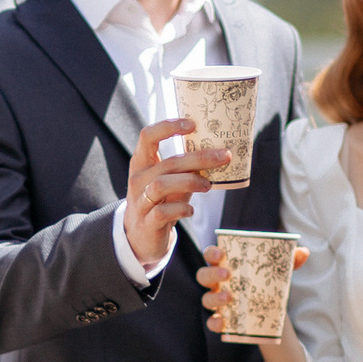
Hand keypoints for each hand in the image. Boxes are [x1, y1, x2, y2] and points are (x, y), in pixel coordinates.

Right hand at [126, 116, 225, 271]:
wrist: (140, 236)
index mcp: (142, 163)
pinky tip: (191, 211)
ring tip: (208, 185)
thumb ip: (186, 168)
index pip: (148, 136)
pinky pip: (163, 212)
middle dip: (199, 158)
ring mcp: (140, 201)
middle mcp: (138, 179)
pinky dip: (181, 209)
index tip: (193, 124)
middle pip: (168, 162)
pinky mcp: (147, 222)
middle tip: (224, 156)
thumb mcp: (170, 181)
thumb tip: (218, 153)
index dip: (169, 127)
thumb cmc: (160, 202)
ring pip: (161, 185)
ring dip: (190, 182)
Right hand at [196, 242, 310, 340]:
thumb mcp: (279, 272)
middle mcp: (217, 283)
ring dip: (214, 297)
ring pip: (206, 299)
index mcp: (227, 265)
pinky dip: (214, 322)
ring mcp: (217, 302)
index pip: (212, 255)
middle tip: (228, 274)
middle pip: (204, 275)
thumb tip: (304, 252)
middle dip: (212, 273)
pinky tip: (223, 322)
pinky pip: (212, 322)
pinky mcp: (222, 320)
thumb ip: (290, 261)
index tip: (221, 253)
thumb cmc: (268, 283)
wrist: (272, 312)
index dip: (212, 252)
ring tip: (229, 297)